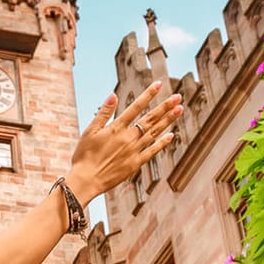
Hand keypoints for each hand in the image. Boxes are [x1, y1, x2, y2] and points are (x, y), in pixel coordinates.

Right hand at [66, 82, 182, 199]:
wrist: (86, 180)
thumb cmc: (84, 155)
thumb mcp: (90, 131)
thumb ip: (103, 113)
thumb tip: (113, 95)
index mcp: (116, 128)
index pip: (135, 107)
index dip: (148, 95)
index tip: (158, 84)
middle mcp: (128, 137)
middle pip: (150, 119)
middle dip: (165, 106)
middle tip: (178, 97)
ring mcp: (134, 151)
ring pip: (154, 132)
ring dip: (168, 121)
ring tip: (179, 110)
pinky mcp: (135, 163)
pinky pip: (152, 151)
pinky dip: (162, 143)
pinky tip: (171, 135)